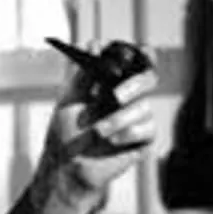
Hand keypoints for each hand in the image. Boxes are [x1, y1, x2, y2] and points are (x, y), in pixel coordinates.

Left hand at [31, 58, 157, 213]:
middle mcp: (126, 97)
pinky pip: (148, 129)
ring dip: (118, 120)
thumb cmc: (64, 133)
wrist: (67, 167)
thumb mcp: (69, 100)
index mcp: (108, 83)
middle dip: (135, 84)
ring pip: (144, 107)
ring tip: (98, 132)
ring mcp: (136, 117)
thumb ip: (82, 75)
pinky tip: (111, 141)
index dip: (140, 54)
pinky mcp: (142, 138)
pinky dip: (127, 133)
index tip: (138, 51)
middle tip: (116, 96)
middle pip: (148, 77)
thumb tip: (94, 46)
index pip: (132, 62)